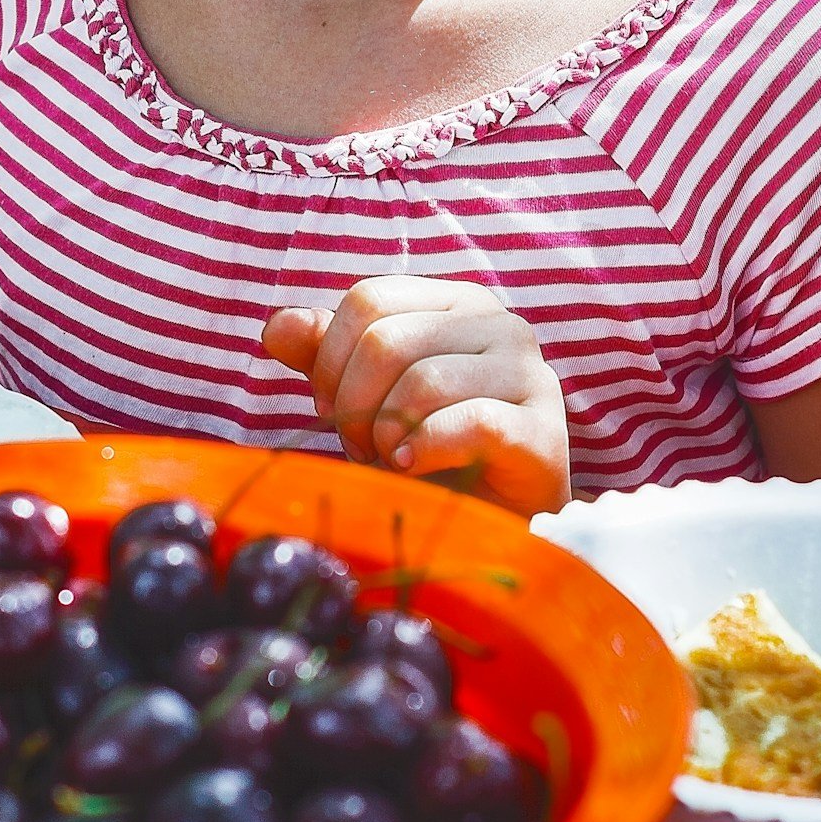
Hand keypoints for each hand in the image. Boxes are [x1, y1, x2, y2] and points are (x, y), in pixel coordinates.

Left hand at [261, 277, 569, 515]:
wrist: (494, 523)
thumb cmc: (426, 451)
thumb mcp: (366, 397)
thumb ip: (323, 355)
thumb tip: (277, 326)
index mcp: (455, 303)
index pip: (368, 299)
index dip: (331, 359)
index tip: (330, 409)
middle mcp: (499, 324)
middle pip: (387, 340)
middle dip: (354, 405)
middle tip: (360, 447)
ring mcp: (529, 374)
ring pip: (424, 382)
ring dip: (386, 435)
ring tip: (389, 461)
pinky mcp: (543, 430)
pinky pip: (471, 423)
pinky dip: (425, 450)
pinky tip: (411, 468)